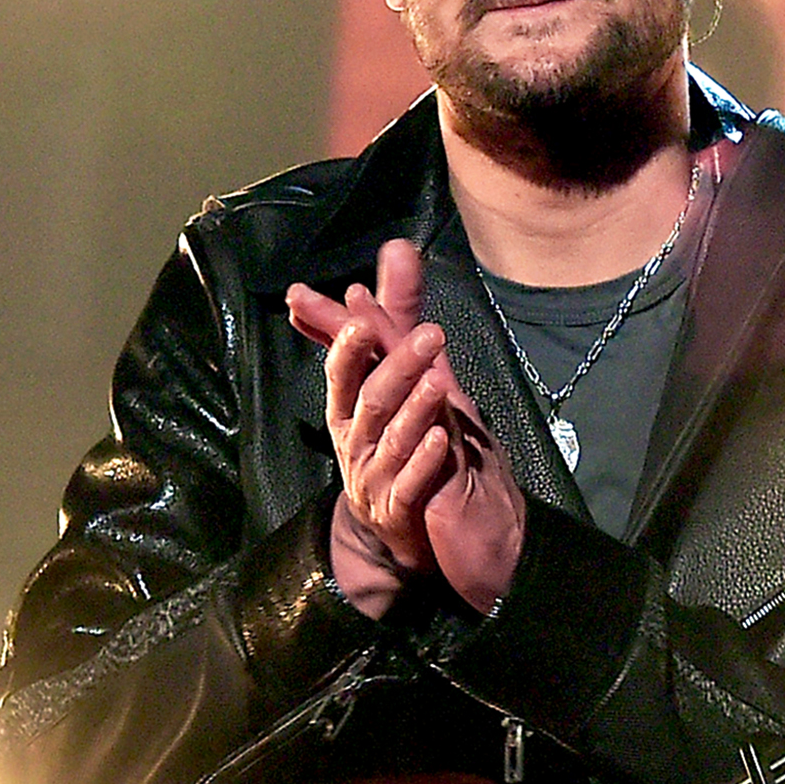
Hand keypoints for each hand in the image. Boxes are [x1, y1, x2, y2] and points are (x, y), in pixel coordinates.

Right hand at [287, 240, 523, 615]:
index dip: (347, 346)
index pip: (342, 374)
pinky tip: (442, 439)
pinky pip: (409, 486)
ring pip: (390, 441)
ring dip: (414, 409)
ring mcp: (376, 481)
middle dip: (396, 366)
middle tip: (430, 335)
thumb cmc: (405, 446)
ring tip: (438, 382)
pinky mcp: (400, 513)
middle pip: (371, 401)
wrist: (418, 534)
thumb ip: (397, 317)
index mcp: (350, 413)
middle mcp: (355, 444)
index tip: (358, 313)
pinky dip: (424, 462)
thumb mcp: (404, 377)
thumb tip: (396, 249)